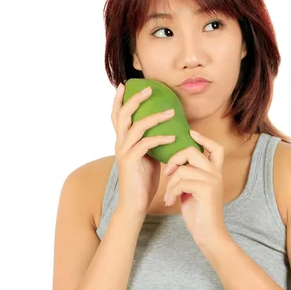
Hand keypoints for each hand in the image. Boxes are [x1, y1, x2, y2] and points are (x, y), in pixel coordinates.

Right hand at [111, 83, 175, 218]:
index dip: (119, 100)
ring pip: (136, 127)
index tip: (126, 84)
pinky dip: (160, 138)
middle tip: (149, 89)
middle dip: (135, 99)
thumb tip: (167, 130)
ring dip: (155, 117)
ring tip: (171, 112)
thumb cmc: (143, 182)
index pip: (117, 116)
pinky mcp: (130, 162)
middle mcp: (119, 144)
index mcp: (122, 142)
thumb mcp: (149, 158)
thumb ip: (152, 143)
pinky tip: (173, 137)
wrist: (135, 205)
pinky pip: (146, 144)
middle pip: (123, 115)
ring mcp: (124, 152)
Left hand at [163, 130, 229, 249]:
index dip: (203, 138)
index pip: (215, 147)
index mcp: (215, 173)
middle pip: (192, 151)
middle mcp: (216, 174)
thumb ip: (188, 176)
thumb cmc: (198, 214)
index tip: (190, 133)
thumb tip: (175, 164)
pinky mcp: (206, 189)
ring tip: (168, 197)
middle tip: (167, 174)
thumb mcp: (192, 190)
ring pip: (182, 169)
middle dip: (174, 160)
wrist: (208, 234)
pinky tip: (170, 202)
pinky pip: (181, 182)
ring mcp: (212, 181)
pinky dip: (171, 192)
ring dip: (170, 184)